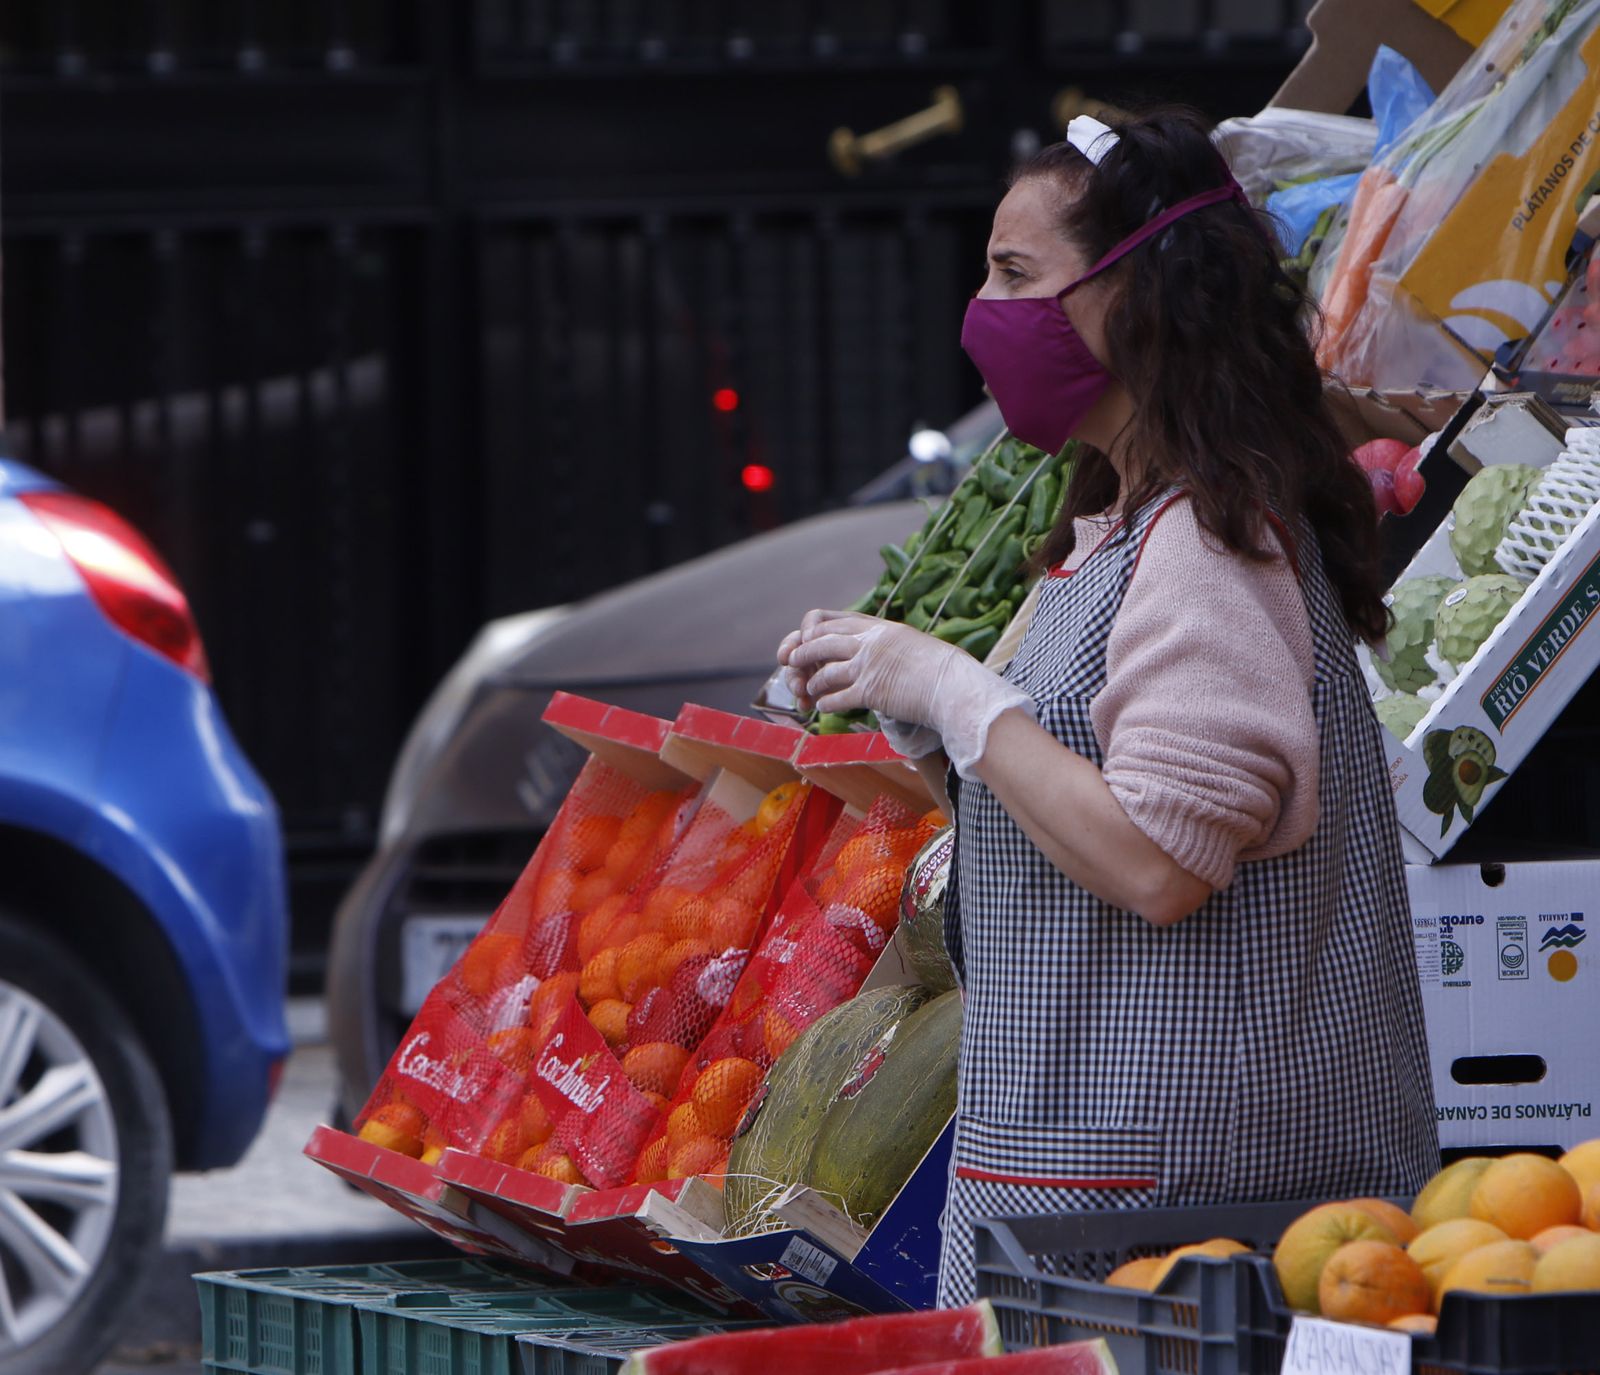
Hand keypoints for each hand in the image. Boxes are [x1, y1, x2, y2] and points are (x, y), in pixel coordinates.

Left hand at [785, 610, 1033, 778]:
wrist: (954, 686)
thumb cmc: (941, 668)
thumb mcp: (910, 643)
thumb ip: (887, 642)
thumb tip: (875, 648)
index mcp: (880, 627)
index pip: (834, 620)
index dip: (813, 630)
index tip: (806, 639)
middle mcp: (870, 642)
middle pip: (821, 642)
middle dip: (803, 654)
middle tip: (794, 663)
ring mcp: (868, 666)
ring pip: (824, 672)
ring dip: (812, 683)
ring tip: (810, 690)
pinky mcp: (870, 692)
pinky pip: (836, 697)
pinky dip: (826, 703)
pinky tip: (824, 707)